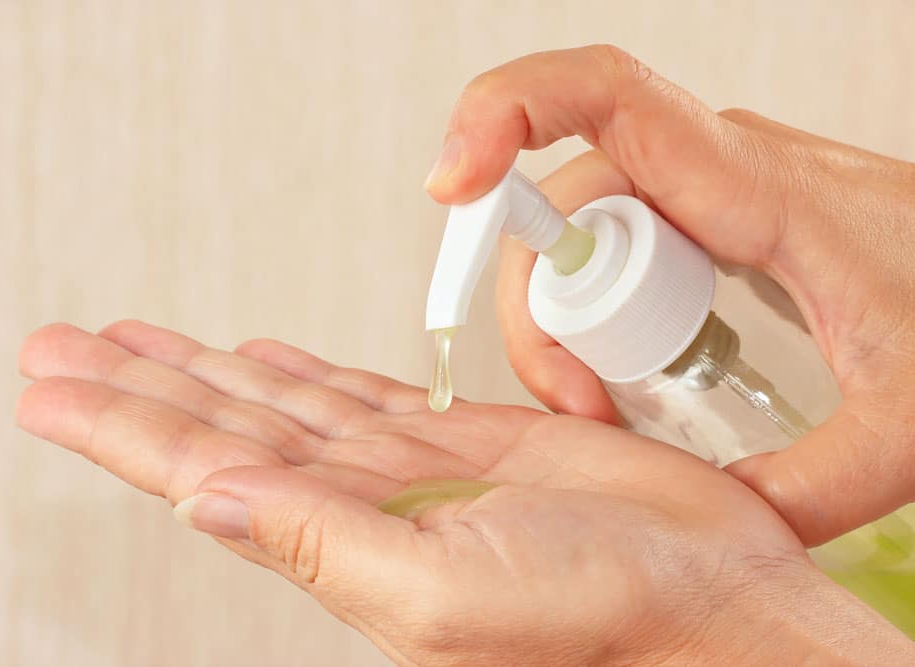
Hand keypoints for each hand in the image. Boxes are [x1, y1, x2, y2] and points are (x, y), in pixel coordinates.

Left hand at [16, 321, 911, 665]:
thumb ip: (316, 543)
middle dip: (141, 385)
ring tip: (143, 342)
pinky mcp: (464, 439)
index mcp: (337, 542)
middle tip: (67, 348)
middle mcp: (359, 502)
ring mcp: (409, 467)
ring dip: (209, 369)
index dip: (118, 426)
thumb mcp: (438, 592)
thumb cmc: (594, 616)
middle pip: (222, 426)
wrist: (703, 592)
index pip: (197, 469)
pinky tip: (269, 357)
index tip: (51, 389)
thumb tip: (202, 498)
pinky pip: (361, 393)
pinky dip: (307, 371)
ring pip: (281, 403)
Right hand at [423, 45, 914, 545]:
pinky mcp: (695, 214)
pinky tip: (616, 367)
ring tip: (604, 403)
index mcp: (749, 185)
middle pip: (558, 201)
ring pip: (571, 229)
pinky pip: (602, 243)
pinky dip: (583, 309)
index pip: (601, 95)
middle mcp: (708, 169)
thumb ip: (807, 489)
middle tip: (582, 407)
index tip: (451, 186)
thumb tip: (715, 526)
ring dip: (559, 319)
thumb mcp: (905, 424)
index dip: (504, 112)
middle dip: (536, 307)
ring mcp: (697, 189)